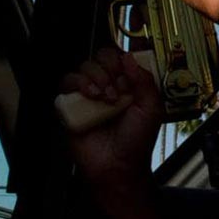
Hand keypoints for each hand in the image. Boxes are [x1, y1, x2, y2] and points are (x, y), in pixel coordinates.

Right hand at [60, 45, 163, 195]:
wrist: (117, 166)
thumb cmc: (135, 141)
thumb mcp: (151, 109)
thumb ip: (144, 81)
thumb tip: (130, 57)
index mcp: (129, 84)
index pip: (124, 56)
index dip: (125, 53)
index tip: (129, 55)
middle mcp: (109, 85)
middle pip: (102, 56)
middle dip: (110, 66)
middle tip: (117, 86)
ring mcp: (89, 94)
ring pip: (84, 66)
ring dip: (96, 76)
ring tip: (106, 96)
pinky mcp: (72, 105)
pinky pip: (67, 83)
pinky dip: (79, 84)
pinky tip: (91, 96)